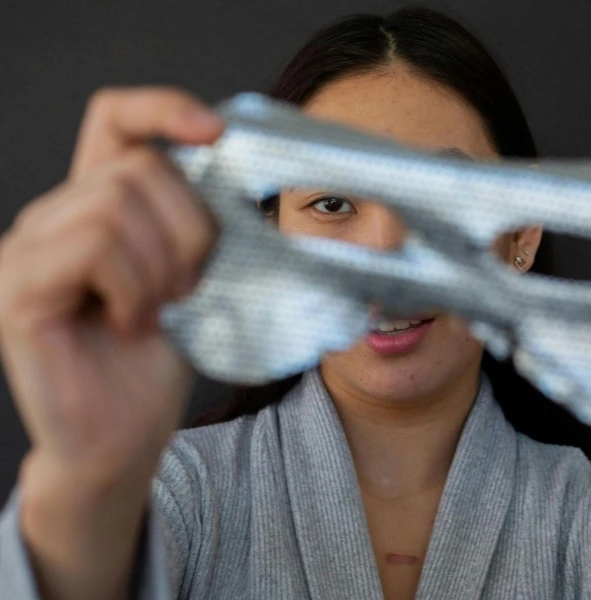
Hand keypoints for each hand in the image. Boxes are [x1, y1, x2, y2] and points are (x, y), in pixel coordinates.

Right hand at [0, 86, 222, 599]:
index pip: (115, 117)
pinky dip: (133, 289)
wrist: (124, 435)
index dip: (163, 106)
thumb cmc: (158, 359)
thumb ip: (195, 220)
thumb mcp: (193, 275)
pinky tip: (132, 325)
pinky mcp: (17, 289)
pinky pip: (93, 249)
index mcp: (98, 204)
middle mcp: (54, 216)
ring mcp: (26, 249)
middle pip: (138, 167)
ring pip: (117, 204)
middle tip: (187, 287)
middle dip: (190, 229)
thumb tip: (235, 172)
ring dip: (162, 265)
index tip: (214, 132)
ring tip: (157, 309)